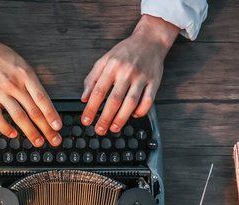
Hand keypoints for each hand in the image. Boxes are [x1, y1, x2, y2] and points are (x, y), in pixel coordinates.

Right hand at [0, 21, 61, 146]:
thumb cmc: (4, 59)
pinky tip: (13, 134)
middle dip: (46, 128)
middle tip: (54, 140)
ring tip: (38, 141)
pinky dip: (5, 128)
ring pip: (18, 116)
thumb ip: (33, 85)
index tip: (58, 126)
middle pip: (33, 111)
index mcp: (26, 75)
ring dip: (30, 132)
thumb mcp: (24, 66)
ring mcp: (0, 92)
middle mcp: (14, 85)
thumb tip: (46, 105)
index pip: (42, 99)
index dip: (51, 114)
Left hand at [80, 15, 180, 134]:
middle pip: (114, 100)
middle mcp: (127, 71)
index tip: (86, 120)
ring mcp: (142, 77)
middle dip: (105, 118)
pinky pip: (148, 101)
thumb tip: (84, 98)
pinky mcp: (154, 81)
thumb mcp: (105, 60)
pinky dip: (141, 111)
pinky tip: (133, 116)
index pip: (98, 91)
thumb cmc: (125, 52)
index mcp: (112, 66)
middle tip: (99, 130)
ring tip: (114, 128)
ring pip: (131, 102)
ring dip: (122, 118)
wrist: (150, 40)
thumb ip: (92, 79)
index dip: (91, 108)